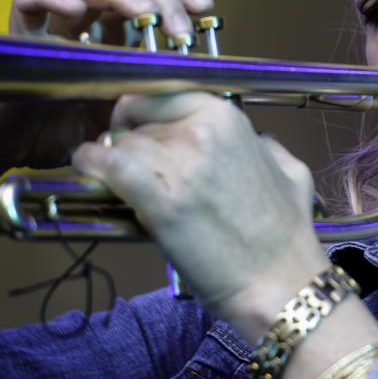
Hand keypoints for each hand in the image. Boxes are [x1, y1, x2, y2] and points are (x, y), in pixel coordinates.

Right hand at [0, 0, 217, 204]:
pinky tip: (73, 11)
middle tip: (179, 25)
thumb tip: (205, 92)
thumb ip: (157, 101)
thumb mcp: (129, 122)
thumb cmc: (69, 141)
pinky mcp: (21, 34)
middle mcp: (91, 25)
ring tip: (144, 15)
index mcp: (120, 38)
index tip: (205, 9)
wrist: (13, 155)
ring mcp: (56, 26)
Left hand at [71, 92, 328, 337]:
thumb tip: (255, 142)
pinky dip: (91, 163)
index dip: (142, 112)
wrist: (281, 282)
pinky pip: (110, 167)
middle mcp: (201, 133)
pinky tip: (86, 167)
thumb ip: (266, 147)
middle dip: (130, 142)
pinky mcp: (160, 203)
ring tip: (109, 176)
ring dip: (111, 159)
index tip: (134, 125)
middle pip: (139, 124)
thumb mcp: (291, 171)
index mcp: (228, 119)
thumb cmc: (288, 234)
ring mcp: (180, 167)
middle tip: (131, 166)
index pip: (163, 96)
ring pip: (122, 145)